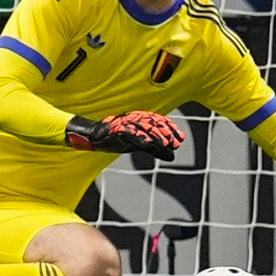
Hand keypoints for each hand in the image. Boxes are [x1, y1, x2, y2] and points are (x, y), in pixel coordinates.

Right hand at [65, 112, 184, 161]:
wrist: (95, 137)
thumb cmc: (117, 139)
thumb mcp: (138, 144)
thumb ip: (154, 148)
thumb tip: (172, 156)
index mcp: (140, 120)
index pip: (158, 122)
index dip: (170, 129)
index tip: (180, 138)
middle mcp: (134, 120)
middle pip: (153, 124)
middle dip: (166, 133)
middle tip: (176, 142)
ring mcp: (125, 124)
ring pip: (143, 128)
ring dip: (155, 136)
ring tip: (165, 144)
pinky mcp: (116, 130)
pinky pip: (129, 133)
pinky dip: (139, 138)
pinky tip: (147, 145)